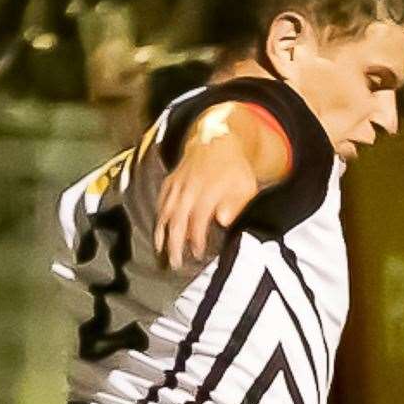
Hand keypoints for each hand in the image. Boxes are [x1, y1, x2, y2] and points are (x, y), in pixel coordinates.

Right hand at [152, 127, 256, 271]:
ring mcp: (177, 184)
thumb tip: (223, 220)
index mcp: (207, 192)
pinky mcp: (170, 181)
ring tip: (159, 251)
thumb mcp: (245, 187)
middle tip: (174, 263)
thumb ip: (235, 205)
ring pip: (165, 211)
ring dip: (161, 233)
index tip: (197, 255)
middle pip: (177, 220)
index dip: (195, 240)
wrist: (218, 140)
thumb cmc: (235, 169)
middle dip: (174, 243)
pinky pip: (161, 201)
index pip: (197, 221)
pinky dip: (158, 216)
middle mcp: (188, 189)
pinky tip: (158, 230)